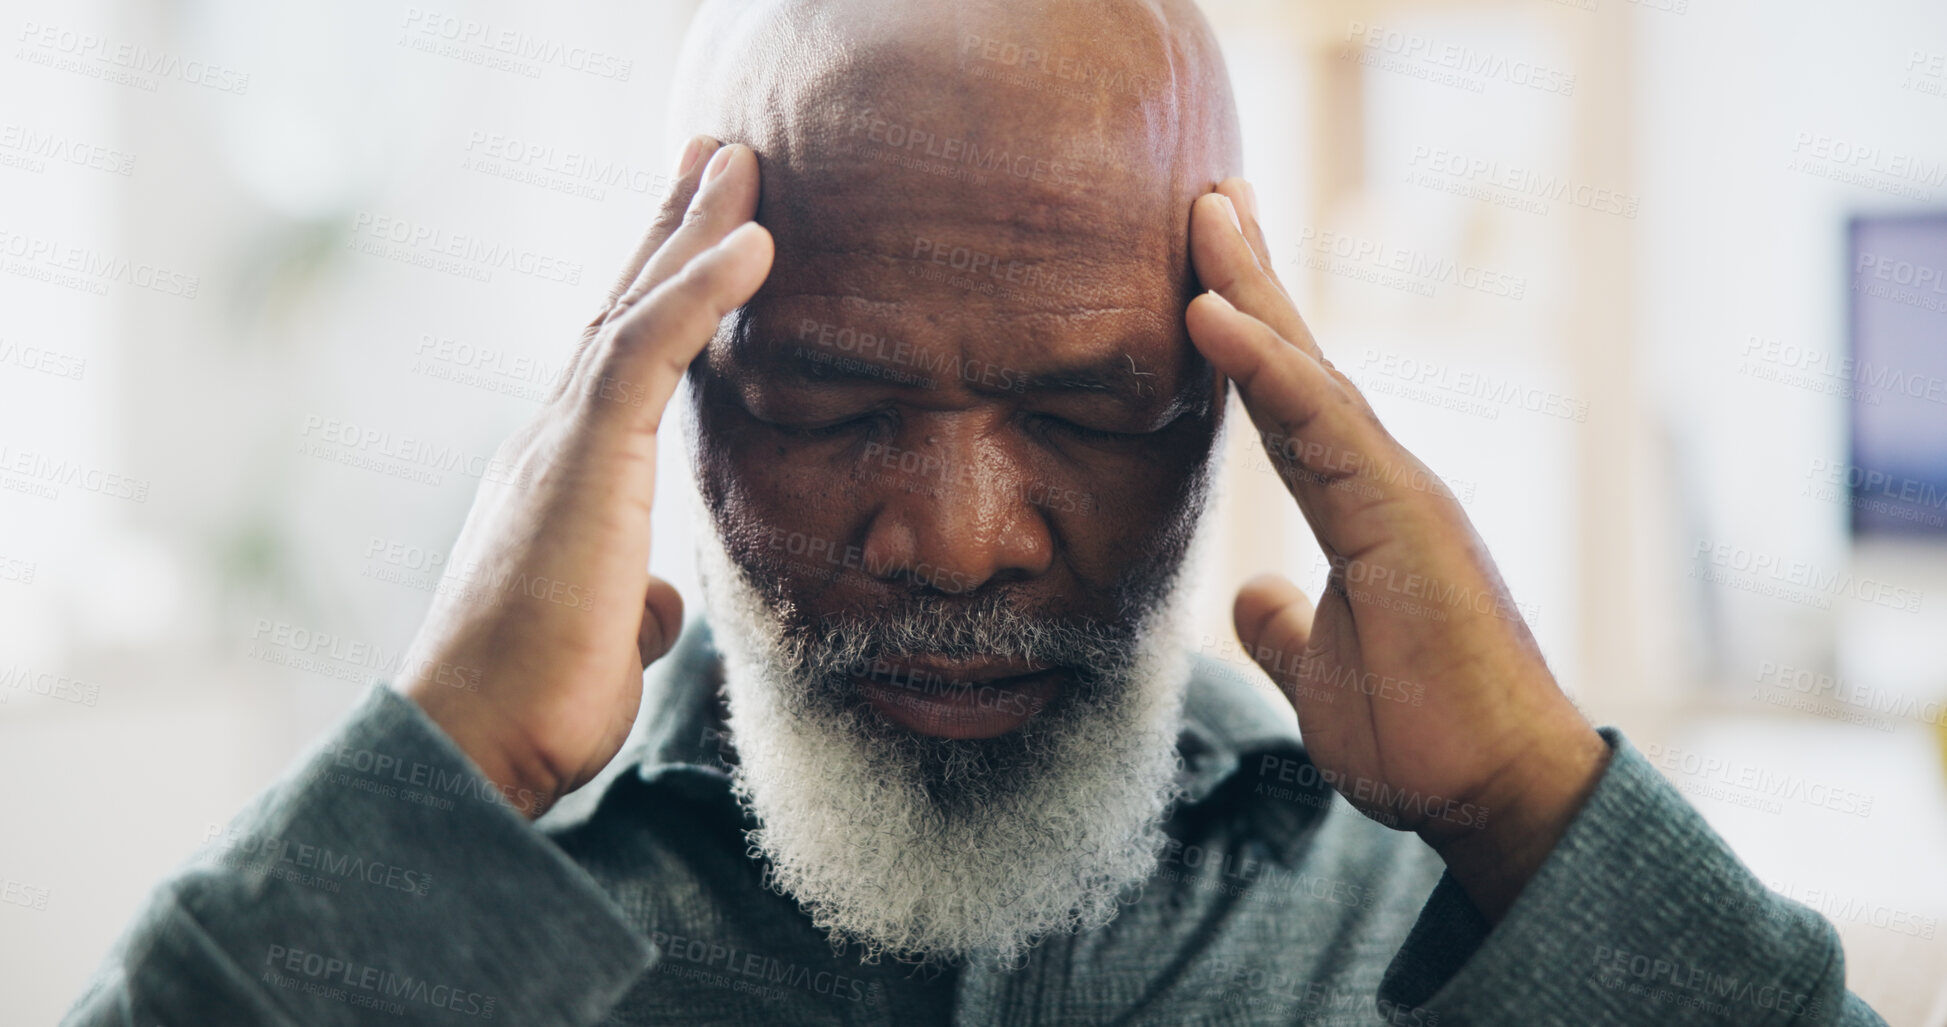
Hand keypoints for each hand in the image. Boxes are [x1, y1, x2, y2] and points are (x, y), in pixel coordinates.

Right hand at [396, 138, 772, 818]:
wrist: (476, 747)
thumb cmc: (533, 706)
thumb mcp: (602, 639)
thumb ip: (629, 601)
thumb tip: (656, 602)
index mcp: (561, 480)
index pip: (620, 366)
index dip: (663, 297)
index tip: (705, 238)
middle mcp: (552, 442)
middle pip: (623, 310)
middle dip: (673, 230)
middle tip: (717, 156)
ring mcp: (559, 443)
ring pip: (635, 308)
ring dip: (693, 230)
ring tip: (739, 159)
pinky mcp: (580, 460)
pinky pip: (648, 348)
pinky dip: (702, 290)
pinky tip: (755, 242)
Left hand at [1184, 180, 1609, 919]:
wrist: (1494, 795)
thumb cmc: (1420, 735)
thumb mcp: (1316, 672)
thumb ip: (1286, 624)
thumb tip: (1253, 593)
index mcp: (1358, 508)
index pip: (1285, 406)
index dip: (1244, 339)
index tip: (1203, 274)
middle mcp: (1381, 482)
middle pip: (1298, 363)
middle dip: (1251, 277)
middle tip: (1211, 196)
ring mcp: (1397, 491)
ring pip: (1310, 372)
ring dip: (1252, 290)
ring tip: (1208, 214)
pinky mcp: (1405, 517)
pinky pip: (1322, 425)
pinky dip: (1265, 365)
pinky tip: (1215, 313)